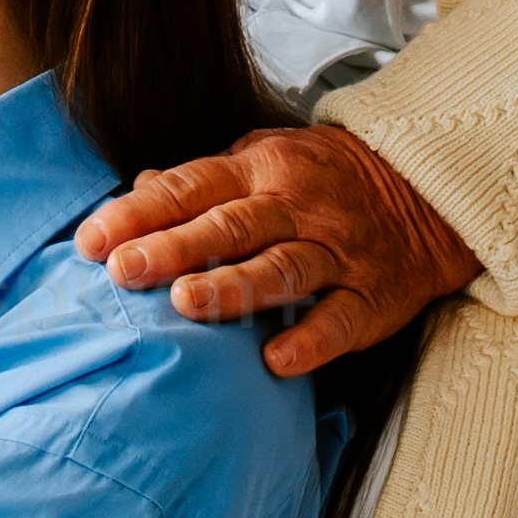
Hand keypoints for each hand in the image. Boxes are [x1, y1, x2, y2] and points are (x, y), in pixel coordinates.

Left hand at [76, 120, 481, 379]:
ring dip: (233, 287)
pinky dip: (311, 340)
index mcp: (259, 169)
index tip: (91, 240)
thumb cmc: (325, 179)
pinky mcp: (372, 296)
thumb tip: (135, 190)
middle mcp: (295, 207)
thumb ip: (200, 181)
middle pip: (229, 226)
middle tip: (123, 270)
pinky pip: (342, 319)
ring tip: (186, 304)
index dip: (139, 213)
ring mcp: (336, 251)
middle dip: (173, 247)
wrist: (426, 191)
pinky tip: (276, 359)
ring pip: (282, 268)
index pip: (190, 187)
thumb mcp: (262, 158)